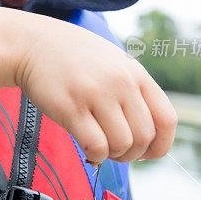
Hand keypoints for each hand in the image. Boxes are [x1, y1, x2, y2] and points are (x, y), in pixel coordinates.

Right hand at [0, 6, 176, 164]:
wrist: (34, 44)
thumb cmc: (74, 58)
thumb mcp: (114, 63)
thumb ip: (134, 92)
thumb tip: (148, 136)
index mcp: (136, 73)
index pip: (166, 119)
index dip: (161, 145)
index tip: (147, 152)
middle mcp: (120, 82)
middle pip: (144, 137)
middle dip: (132, 154)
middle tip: (116, 151)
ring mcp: (96, 94)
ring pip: (122, 144)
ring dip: (113, 155)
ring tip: (100, 147)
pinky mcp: (71, 107)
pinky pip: (96, 146)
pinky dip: (95, 155)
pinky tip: (87, 147)